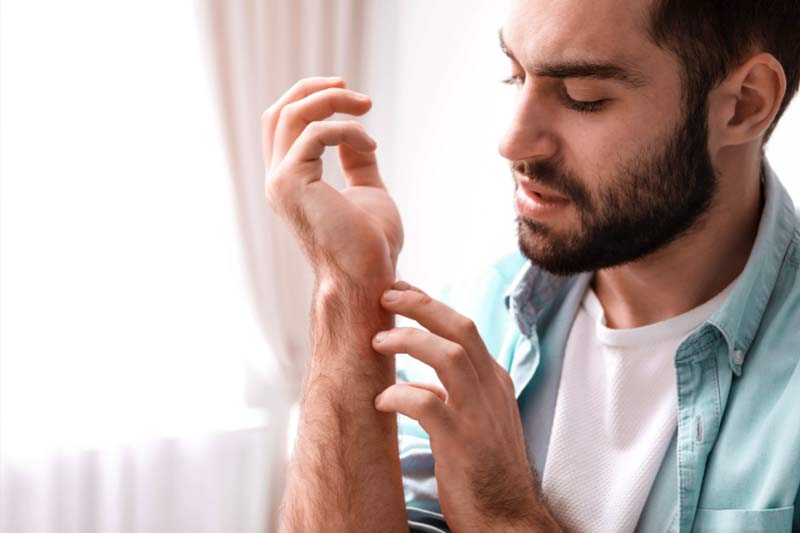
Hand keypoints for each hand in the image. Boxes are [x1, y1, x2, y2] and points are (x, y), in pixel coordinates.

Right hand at [261, 76, 402, 285]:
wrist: (367, 277)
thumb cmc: (370, 245)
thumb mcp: (367, 190)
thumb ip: (358, 161)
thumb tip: (357, 134)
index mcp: (290, 181)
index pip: (282, 125)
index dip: (309, 99)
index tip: (348, 95)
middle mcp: (277, 180)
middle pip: (278, 112)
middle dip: (314, 90)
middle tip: (354, 92)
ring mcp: (280, 182)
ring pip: (292, 114)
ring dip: (332, 102)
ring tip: (366, 107)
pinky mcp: (291, 183)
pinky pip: (315, 132)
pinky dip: (346, 130)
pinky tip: (371, 144)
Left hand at [371, 281, 560, 532]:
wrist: (507, 518)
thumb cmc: (485, 469)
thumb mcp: (474, 421)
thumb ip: (450, 396)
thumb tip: (420, 382)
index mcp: (493, 380)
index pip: (462, 326)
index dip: (428, 304)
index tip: (399, 291)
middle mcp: (491, 388)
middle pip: (459, 327)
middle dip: (420, 305)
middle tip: (385, 296)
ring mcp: (479, 413)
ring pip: (448, 355)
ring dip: (408, 341)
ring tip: (377, 342)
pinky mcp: (462, 442)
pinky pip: (427, 403)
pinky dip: (400, 394)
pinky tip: (381, 400)